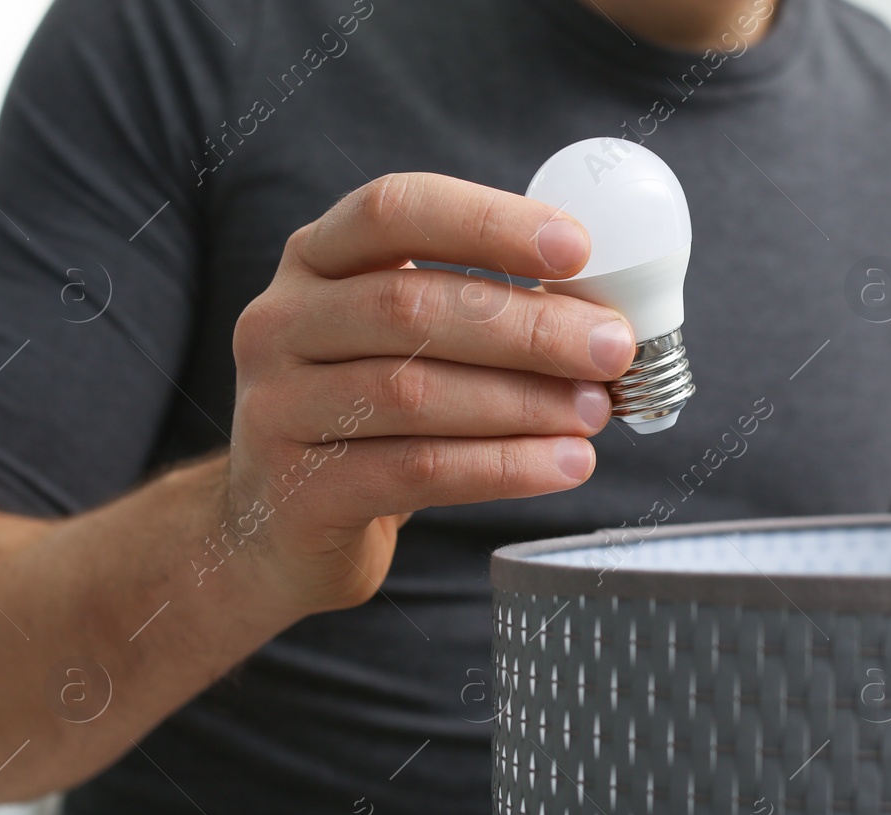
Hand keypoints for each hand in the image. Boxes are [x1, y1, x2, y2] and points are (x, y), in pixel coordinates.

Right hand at [226, 173, 634, 614]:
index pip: (393, 210)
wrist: (283, 528)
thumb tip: (602, 313)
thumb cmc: (372, 417)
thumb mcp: (405, 342)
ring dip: (523, 401)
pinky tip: (563, 464)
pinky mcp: (301, 489)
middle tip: (612, 347)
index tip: (576, 246)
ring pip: (414, 393)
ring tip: (596, 411)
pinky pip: (417, 471)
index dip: (487, 222)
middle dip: (527, 327)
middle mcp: (282, 321)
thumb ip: (481, 310)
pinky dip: (503, 467)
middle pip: (411, 307)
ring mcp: (278, 406)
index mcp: (316, 259)